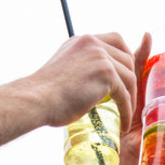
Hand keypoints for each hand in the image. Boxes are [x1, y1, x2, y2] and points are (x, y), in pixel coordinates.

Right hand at [9, 32, 134, 129]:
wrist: (35, 100)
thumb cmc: (44, 94)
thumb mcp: (65, 68)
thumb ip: (80, 66)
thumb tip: (90, 80)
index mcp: (83, 41)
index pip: (115, 39)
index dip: (125, 56)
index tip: (125, 74)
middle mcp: (93, 43)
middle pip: (126, 58)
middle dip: (130, 79)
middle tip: (127, 98)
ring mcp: (101, 57)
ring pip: (129, 78)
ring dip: (130, 98)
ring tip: (125, 114)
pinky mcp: (107, 74)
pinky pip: (125, 95)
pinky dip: (127, 111)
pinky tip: (123, 124)